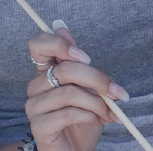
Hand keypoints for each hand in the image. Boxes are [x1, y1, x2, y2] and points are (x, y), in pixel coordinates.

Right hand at [24, 20, 124, 150]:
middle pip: (64, 69)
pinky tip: (98, 121)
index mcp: (46, 73)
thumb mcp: (88, 89)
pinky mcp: (39, 126)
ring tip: (110, 113)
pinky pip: (68, 112)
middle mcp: (35, 87)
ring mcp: (34, 106)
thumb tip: (61, 25)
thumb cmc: (84, 121)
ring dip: (98, 103)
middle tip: (118, 93)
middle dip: (98, 79)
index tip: (85, 57)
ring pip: (70, 92)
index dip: (59, 44)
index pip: (37, 45)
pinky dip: (90, 116)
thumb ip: (78, 62)